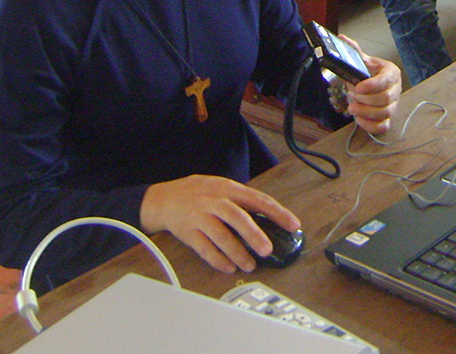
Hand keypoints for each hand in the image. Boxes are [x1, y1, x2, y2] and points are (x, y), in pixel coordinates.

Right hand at [139, 175, 299, 272]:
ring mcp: (199, 216)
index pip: (257, 199)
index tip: (293, 225)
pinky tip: (229, 267)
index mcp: (228, 188)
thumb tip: (268, 220)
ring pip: (221, 236)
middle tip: (268, 250)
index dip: (277, 212)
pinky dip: (218, 260)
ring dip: (237, 253)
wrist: (161, 199)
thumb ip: (240, 200)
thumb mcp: (220, 187)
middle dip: (255, 235)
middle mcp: (214, 200)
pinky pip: (204, 248)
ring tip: (249, 265)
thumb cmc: (196, 194)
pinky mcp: (187, 232)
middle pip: (238, 217)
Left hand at [337, 35, 401, 134]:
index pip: (386, 80)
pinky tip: (359, 119)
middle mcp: (395, 89)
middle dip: (366, 99)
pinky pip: (384, 126)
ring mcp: (393, 105)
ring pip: (385, 113)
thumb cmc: (367, 73)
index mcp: (391, 72)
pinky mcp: (388, 118)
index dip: (372, 85)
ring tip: (352, 108)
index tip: (358, 87)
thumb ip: (353, 50)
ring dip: (366, 112)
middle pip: (386, 98)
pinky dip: (371, 125)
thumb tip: (342, 38)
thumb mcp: (361, 61)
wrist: (370, 85)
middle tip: (351, 96)